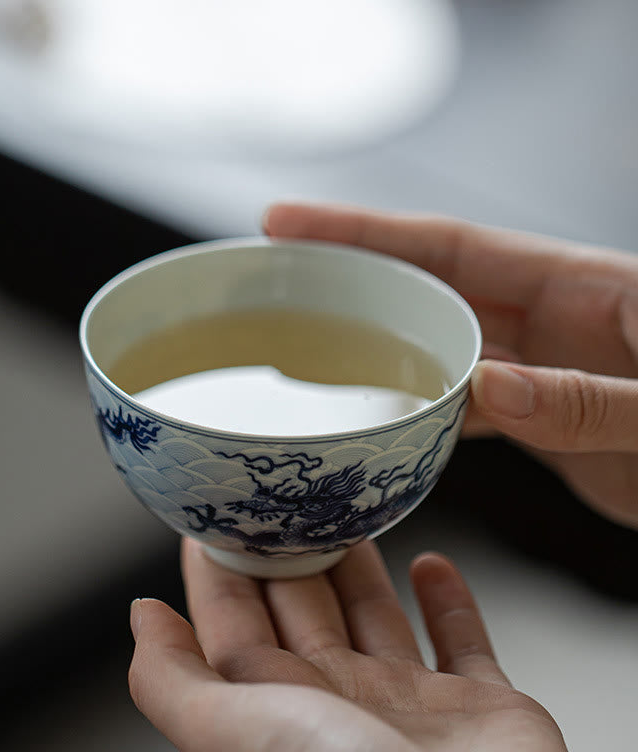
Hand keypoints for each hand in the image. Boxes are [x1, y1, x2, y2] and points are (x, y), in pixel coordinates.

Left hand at [129, 540, 574, 751]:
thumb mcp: (223, 731)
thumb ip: (169, 677)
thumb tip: (141, 615)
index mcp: (275, 709)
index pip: (236, 621)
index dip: (224, 568)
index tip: (220, 512)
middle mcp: (338, 704)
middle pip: (306, 608)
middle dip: (294, 553)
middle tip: (289, 495)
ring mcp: (410, 706)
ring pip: (376, 615)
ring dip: (362, 567)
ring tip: (350, 513)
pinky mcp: (482, 707)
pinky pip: (463, 640)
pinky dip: (448, 601)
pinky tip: (432, 562)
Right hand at [263, 203, 637, 528]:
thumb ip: (585, 398)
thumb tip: (484, 387)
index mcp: (578, 286)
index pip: (448, 246)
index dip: (363, 230)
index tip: (286, 221)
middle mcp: (549, 319)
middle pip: (427, 290)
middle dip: (349, 283)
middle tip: (270, 288)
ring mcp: (544, 368)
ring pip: (437, 350)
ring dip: (377, 354)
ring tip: (308, 361)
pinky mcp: (548, 416)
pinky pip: (466, 405)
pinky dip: (423, 414)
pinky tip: (387, 426)